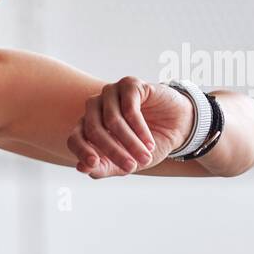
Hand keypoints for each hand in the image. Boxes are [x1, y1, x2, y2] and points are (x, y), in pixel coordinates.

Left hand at [67, 77, 193, 178]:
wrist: (178, 127)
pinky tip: (149, 143)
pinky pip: (129, 108)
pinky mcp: (129, 85)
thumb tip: (82, 168)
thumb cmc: (147, 146)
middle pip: (93, 129)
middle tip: (131, 167)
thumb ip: (105, 167)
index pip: (74, 138)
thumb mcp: (127, 162)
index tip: (94, 164)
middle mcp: (95, 107)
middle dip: (113, 151)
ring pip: (111, 120)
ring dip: (129, 142)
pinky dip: (139, 128)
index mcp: (88, 126)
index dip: (82, 151)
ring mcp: (110, 93)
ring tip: (145, 157)